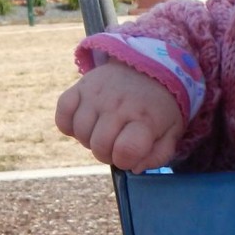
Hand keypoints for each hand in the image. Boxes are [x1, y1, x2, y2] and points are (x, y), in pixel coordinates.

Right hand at [54, 61, 183, 171]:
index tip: (130, 154)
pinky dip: (69, 126)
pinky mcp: (80, 86)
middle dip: (107, 154)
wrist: (148, 67)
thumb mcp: (171, 132)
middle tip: (116, 144)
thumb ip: (158, 156)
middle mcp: (118, 105)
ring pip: (80, 134)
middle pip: (99, 147)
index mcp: (145, 119)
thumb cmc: (159, 107)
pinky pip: (62, 117)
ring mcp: (96, 95)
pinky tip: (86, 123)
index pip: (125, 151)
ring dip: (90, 140)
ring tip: (104, 131)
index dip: (125, 160)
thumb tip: (134, 168)